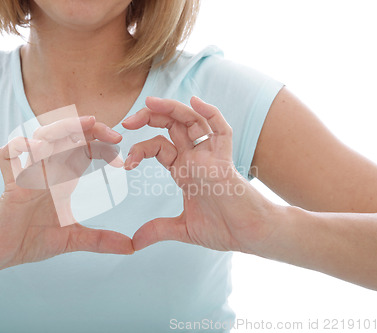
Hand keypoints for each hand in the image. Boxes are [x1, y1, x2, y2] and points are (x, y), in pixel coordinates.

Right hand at [0, 116, 133, 268]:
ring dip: (61, 129)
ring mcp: (27, 174)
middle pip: (65, 136)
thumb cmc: (33, 240)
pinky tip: (35, 149)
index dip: (104, 149)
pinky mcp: (8, 183)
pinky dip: (18, 147)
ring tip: (84, 127)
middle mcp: (47, 171)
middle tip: (113, 135)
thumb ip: (101, 241)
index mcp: (63, 179)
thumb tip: (132, 248)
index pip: (85, 150)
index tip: (124, 163)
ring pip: (41, 137)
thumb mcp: (73, 240)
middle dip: (89, 128)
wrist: (2, 253)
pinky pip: (7, 154)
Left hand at [123, 97, 277, 253]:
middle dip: (150, 118)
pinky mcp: (226, 161)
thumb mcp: (183, 229)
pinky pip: (221, 131)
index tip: (125, 161)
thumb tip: (134, 243)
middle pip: (172, 126)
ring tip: (151, 102)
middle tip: (127, 122)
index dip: (140, 147)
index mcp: (184, 170)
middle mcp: (195, 159)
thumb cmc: (224, 229)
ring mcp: (211, 157)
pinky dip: (211, 113)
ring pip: (192, 121)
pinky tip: (196, 102)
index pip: (159, 146)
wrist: (251, 237)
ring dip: (172, 109)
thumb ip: (158, 230)